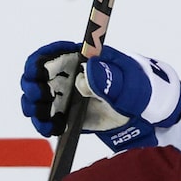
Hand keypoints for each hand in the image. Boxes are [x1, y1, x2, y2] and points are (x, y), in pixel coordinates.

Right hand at [20, 41, 180, 151]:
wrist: (148, 115)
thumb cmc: (141, 91)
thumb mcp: (129, 85)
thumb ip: (108, 79)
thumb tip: (87, 71)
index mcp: (84, 59)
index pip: (54, 52)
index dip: (39, 60)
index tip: (36, 73)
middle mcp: (71, 75)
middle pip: (37, 75)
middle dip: (32, 86)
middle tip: (39, 97)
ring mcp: (68, 95)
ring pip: (38, 97)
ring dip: (33, 106)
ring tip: (43, 117)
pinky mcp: (68, 114)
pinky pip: (47, 117)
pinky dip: (43, 123)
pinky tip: (50, 128)